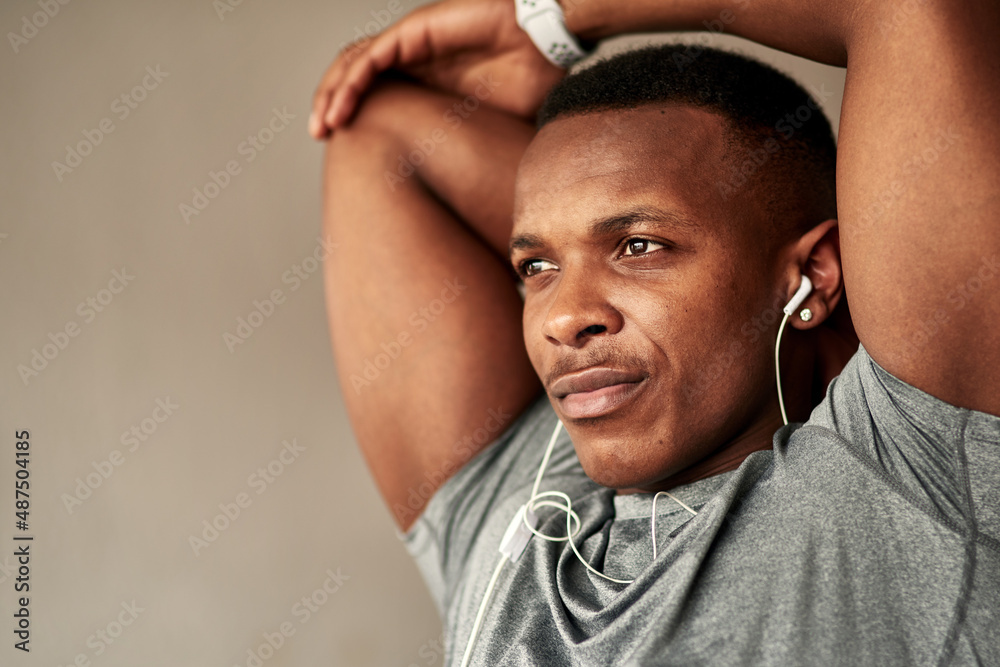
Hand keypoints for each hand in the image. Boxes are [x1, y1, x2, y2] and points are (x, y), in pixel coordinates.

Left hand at [309, 0, 565, 138]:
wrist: (549, 42)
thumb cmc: (531, 78)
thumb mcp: (495, 128)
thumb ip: (480, 150)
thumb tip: (487, 195)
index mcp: (426, 79)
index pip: (376, 93)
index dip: (354, 117)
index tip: (345, 149)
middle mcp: (412, 59)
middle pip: (355, 77)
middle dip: (331, 103)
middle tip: (320, 135)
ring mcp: (410, 43)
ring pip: (354, 65)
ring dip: (332, 93)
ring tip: (322, 124)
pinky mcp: (413, 32)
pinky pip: (370, 57)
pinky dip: (351, 82)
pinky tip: (340, 106)